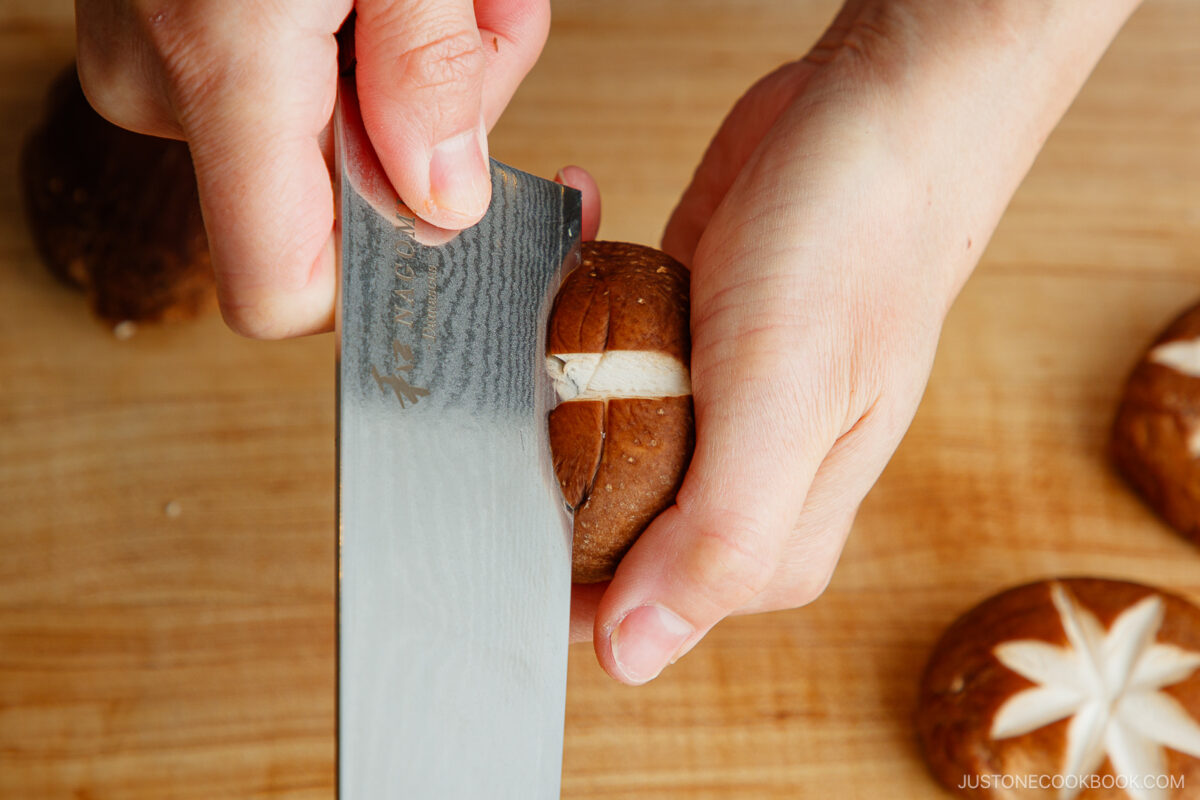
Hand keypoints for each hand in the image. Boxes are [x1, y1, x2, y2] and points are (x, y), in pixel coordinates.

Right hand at [75, 0, 550, 337]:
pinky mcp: (182, 24)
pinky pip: (300, 77)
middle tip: (478, 7)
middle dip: (440, 117)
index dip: (376, 282)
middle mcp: (172, 81)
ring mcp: (166, 53)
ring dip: (425, 61)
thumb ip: (429, 64)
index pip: (281, 288)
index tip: (459, 223)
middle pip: (341, 195)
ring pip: (333, 129)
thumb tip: (444, 200)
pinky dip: (374, 32)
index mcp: (222, 65)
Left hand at [569, 0, 1140, 682]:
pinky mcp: (678, 346)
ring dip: (554, 376)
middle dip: (543, 465)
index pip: (634, 605)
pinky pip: (598, 353)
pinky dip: (577, 301)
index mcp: (772, 538)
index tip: (496, 511)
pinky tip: (587, 240)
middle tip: (529, 388)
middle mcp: (736, 487)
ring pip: (588, 440)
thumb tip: (629, 655)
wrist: (876, 116)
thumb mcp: (785, 403)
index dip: (556, 574)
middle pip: (600, 525)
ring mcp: (704, 415)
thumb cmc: (858, 250)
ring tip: (559, 304)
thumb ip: (718, 538)